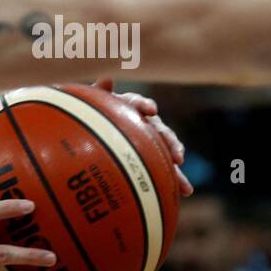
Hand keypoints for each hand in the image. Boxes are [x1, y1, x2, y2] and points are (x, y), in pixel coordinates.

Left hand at [93, 79, 191, 196]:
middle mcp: (141, 122)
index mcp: (124, 108)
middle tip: (177, 154)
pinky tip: (184, 191)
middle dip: (169, 141)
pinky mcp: (150, 157)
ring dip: (175, 163)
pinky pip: (163, 167)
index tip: (149, 110)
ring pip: (165, 150)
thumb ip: (96, 95)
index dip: (142, 105)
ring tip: (185, 179)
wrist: (85, 137)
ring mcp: (148, 140)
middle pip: (158, 130)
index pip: (135, 104)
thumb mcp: (87, 108)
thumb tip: (107, 78)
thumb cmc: (86, 118)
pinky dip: (174, 178)